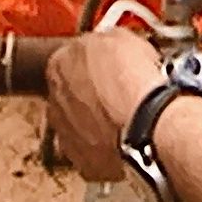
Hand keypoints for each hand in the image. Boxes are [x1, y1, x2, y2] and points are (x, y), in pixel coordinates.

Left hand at [43, 31, 168, 181]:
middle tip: (121, 91)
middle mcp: (54, 101)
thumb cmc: (133, 81)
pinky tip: (129, 138)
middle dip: (93, 93)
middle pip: (72, 93)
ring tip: (128, 117)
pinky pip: (93, 151)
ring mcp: (66, 134)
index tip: (111, 63)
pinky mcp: (83, 162)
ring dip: (98, 120)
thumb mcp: (122, 38)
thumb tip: (109, 42)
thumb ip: (105, 41)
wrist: (147, 124)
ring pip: (80, 124)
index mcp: (58, 65)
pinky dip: (107, 146)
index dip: (95, 61)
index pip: (71, 58)